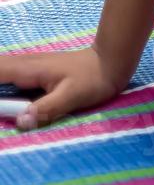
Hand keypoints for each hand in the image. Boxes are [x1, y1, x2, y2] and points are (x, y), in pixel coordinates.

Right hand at [0, 47, 125, 129]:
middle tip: (3, 110)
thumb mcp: (73, 96)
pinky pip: (7, 78)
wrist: (111, 62)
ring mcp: (28, 68)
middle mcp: (24, 65)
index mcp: (28, 69)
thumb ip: (47, 108)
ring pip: (1, 73)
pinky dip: (3, 87)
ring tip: (6, 108)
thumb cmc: (94, 78)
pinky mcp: (32, 74)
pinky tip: (8, 102)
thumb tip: (20, 122)